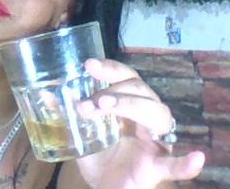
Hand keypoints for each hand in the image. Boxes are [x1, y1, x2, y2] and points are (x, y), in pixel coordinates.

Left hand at [74, 58, 204, 188]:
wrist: (105, 188)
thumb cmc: (99, 157)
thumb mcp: (79, 132)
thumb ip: (66, 114)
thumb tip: (47, 95)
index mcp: (128, 105)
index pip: (126, 77)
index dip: (111, 68)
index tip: (89, 65)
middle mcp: (144, 118)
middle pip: (141, 90)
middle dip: (113, 90)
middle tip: (89, 101)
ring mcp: (153, 142)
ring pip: (156, 114)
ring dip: (129, 105)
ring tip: (103, 107)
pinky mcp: (156, 168)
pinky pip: (175, 165)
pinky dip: (185, 163)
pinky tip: (195, 158)